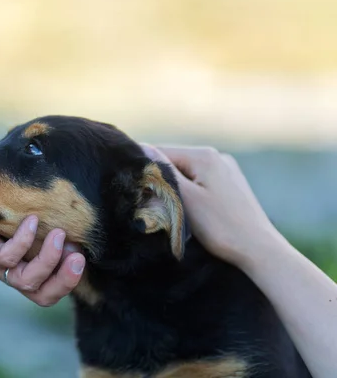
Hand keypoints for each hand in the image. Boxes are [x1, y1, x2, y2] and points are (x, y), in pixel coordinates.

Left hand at [0, 192, 84, 306]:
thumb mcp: (7, 215)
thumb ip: (32, 219)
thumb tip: (70, 210)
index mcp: (18, 266)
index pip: (48, 291)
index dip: (69, 282)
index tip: (83, 256)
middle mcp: (6, 271)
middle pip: (42, 295)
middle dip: (65, 280)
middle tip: (79, 257)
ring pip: (26, 281)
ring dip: (49, 260)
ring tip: (59, 235)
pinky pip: (5, 257)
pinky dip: (24, 240)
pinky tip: (30, 220)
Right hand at [141, 144, 276, 266]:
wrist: (259, 250)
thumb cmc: (220, 226)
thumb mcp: (186, 198)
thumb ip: (164, 172)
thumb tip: (143, 148)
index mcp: (204, 155)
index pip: (161, 152)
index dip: (146, 169)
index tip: (137, 190)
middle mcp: (217, 157)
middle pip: (175, 162)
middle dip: (161, 180)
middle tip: (152, 204)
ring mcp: (226, 170)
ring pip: (187, 174)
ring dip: (175, 188)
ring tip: (172, 210)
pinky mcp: (231, 185)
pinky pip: (201, 182)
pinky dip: (190, 193)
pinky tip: (191, 211)